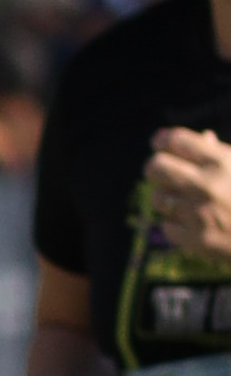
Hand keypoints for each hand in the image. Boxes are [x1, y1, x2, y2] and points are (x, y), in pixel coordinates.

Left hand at [157, 127, 230, 260]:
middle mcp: (206, 185)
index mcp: (221, 162)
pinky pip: (166, 226)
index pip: (176, 140)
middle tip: (159, 171)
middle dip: (155, 167)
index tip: (159, 143)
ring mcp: (198, 214)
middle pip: (156, 166)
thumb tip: (202, 135)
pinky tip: (193, 224)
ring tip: (184, 201)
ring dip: (167, 198)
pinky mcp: (194, 240)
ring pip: (158, 197)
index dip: (163, 140)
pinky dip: (176, 225)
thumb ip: (220, 153)